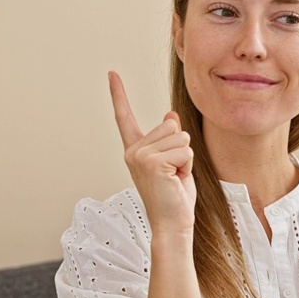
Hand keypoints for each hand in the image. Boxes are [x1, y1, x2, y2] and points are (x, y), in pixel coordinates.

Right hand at [109, 71, 195, 233]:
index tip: (111, 73)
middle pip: (172, 126)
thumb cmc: (174, 197)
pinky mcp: (152, 162)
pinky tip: (175, 181)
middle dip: (182, 150)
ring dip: (185, 159)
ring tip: (174, 178)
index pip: (125, 117)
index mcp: (135, 150)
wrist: (173, 224)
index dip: (119, 94)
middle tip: (173, 174)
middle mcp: (133, 151)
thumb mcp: (174, 162)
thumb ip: (170, 139)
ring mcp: (140, 156)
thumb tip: (170, 114)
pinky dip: (187, 166)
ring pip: (180, 138)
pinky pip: (184, 151)